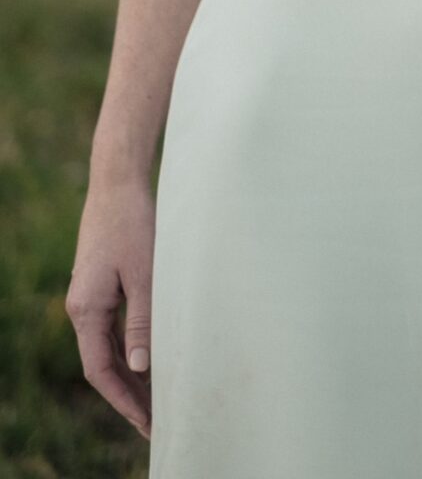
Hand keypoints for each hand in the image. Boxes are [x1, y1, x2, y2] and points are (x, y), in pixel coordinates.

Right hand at [67, 178, 154, 436]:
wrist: (118, 182)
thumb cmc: (134, 223)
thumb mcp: (145, 274)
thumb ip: (143, 322)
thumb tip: (140, 369)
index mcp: (86, 310)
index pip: (100, 371)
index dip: (123, 400)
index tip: (146, 423)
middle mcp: (81, 308)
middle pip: (101, 364)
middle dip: (127, 394)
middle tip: (155, 421)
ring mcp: (89, 297)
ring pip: (106, 348)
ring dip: (128, 374)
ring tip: (155, 400)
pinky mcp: (100, 285)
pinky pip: (111, 329)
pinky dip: (128, 349)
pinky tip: (148, 359)